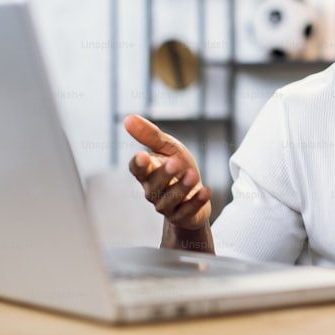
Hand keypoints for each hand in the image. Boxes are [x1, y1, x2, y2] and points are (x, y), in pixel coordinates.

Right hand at [125, 114, 212, 240]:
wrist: (194, 192)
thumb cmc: (177, 166)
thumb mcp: (167, 148)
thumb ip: (150, 135)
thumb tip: (128, 118)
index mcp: (147, 173)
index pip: (137, 170)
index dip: (138, 164)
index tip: (142, 155)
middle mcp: (153, 191)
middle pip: (154, 185)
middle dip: (164, 174)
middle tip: (175, 162)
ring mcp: (166, 205)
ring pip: (170, 199)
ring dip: (182, 187)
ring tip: (193, 175)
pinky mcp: (182, 216)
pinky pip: (187, 210)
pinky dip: (196, 202)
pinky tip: (205, 191)